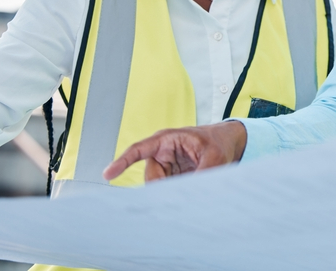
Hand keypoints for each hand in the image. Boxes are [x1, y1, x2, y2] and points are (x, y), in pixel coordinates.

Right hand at [103, 121, 246, 182]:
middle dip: (161, 189)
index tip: (108, 174)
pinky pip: (165, 190)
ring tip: (190, 189)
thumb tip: (188, 193)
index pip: (139, 149)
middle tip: (177, 196)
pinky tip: (185, 196)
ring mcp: (165, 166)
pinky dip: (173, 196)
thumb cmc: (218, 142)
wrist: (227, 143)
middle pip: (150, 178)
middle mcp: (162, 153)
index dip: (122, 161)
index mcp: (167, 140)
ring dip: (170, 193)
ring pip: (157, 187)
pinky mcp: (171, 177)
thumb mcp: (215, 156)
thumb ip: (201, 174)